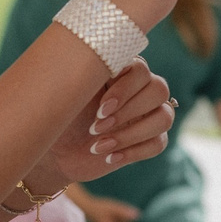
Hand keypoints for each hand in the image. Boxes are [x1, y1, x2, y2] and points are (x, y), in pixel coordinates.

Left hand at [39, 62, 173, 189]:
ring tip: (99, 146)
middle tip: (96, 127)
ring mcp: (148, 114)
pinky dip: (133, 152)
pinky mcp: (150, 140)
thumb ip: (87, 74)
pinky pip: (159, 143)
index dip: (124, 89)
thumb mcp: (68, 94)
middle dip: (128, 112)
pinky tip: (109, 157)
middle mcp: (140, 89)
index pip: (141, 69)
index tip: (100, 108)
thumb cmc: (61, 115)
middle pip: (159, 90)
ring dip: (131, 134)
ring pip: (164, 117)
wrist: (56, 151)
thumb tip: (103, 64)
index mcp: (121, 71)